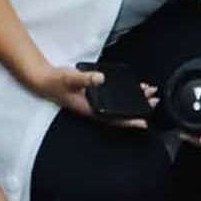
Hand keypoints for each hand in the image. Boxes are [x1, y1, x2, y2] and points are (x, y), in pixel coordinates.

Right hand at [30, 65, 153, 129]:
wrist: (45, 81)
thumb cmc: (57, 82)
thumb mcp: (71, 78)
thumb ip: (86, 78)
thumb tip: (101, 78)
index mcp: (90, 110)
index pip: (114, 119)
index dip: (129, 122)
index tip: (145, 122)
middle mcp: (94, 109)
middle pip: (121, 112)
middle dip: (139, 107)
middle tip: (155, 100)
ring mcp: (95, 103)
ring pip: (119, 105)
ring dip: (134, 100)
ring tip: (149, 93)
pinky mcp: (94, 96)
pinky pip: (114, 98)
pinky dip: (125, 93)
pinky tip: (133, 87)